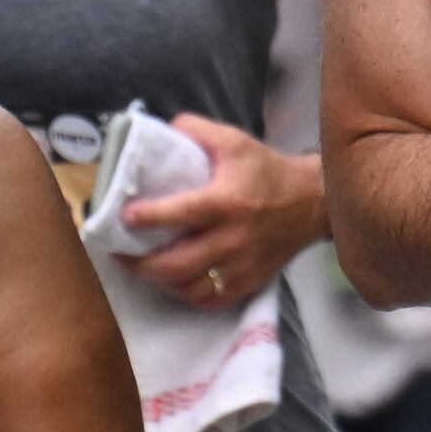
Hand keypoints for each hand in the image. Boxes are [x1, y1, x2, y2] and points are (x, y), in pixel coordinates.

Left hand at [125, 116, 324, 309]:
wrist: (311, 203)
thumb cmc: (266, 171)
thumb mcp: (234, 141)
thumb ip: (196, 130)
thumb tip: (162, 131)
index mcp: (227, 202)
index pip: (183, 214)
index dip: (150, 217)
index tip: (124, 216)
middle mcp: (233, 238)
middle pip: (178, 264)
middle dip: (140, 263)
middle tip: (119, 252)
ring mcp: (241, 266)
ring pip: (190, 287)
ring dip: (158, 281)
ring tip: (139, 267)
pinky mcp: (249, 282)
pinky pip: (210, 301)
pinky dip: (185, 295)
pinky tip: (171, 282)